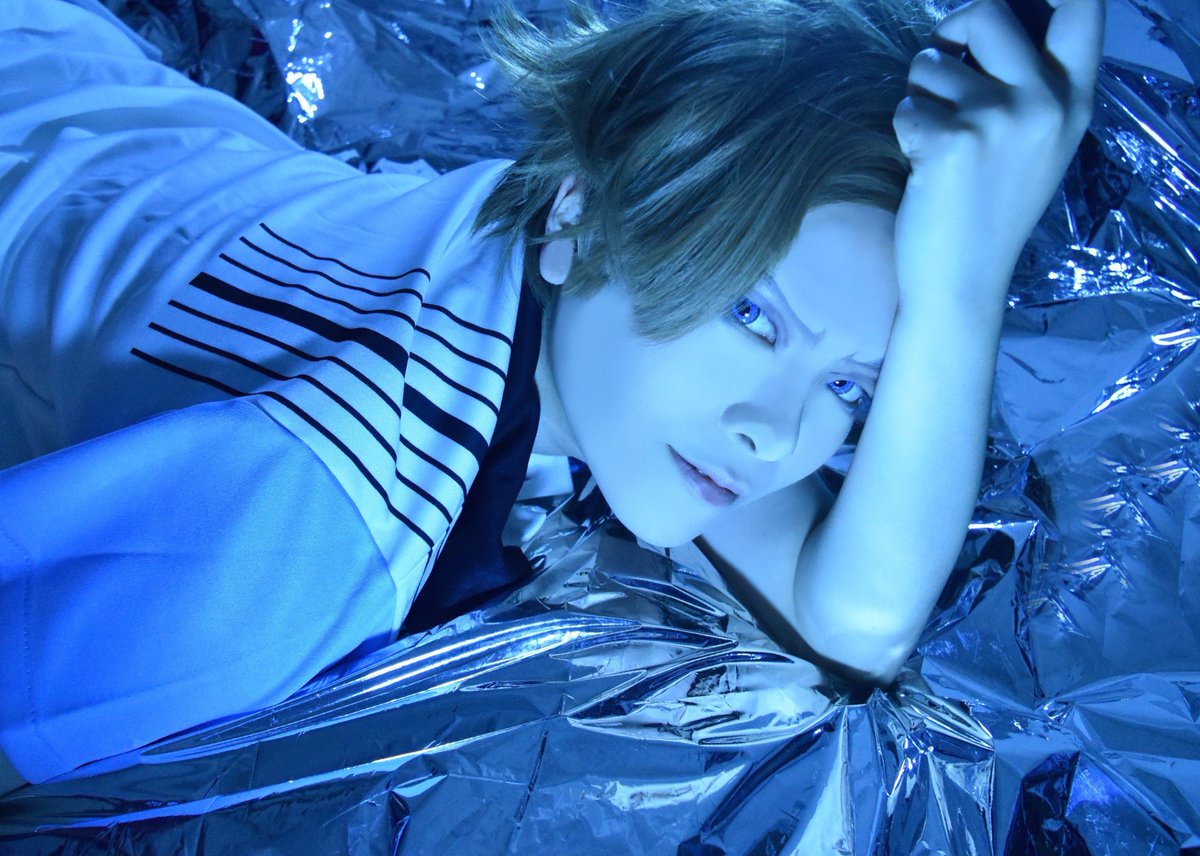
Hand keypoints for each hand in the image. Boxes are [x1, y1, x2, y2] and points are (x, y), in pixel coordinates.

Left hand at [891, 0, 1105, 311]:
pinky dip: (905, 131)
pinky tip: (924, 167)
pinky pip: (907, 106)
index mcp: (1074, 100)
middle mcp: (1045, 102)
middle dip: (950, 35)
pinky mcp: (951, 141)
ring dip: (921, 95)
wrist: (963, 282)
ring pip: (933, 63)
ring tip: (938, 142)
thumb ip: (1029, 83)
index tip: (1016, 6)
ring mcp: (999, 120)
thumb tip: (978, 19)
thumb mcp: (1036, 143)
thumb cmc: (990, 211)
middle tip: (942, 70)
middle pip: (987, 12)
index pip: (1082, 8)